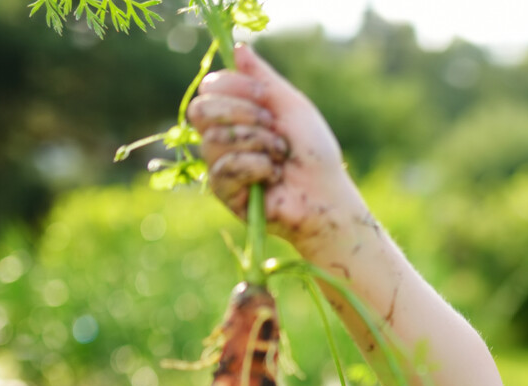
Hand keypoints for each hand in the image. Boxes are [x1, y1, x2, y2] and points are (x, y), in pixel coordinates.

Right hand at [187, 44, 371, 260]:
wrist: (327, 195)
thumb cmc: (314, 152)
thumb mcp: (291, 106)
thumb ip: (263, 78)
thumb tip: (239, 48)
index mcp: (236, 114)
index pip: (209, 88)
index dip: (233, 87)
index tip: (265, 96)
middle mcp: (223, 138)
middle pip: (199, 110)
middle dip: (241, 114)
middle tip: (273, 126)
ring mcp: (221, 166)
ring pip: (214, 140)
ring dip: (258, 143)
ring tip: (280, 156)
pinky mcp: (225, 193)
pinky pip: (225, 168)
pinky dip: (256, 167)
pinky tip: (273, 176)